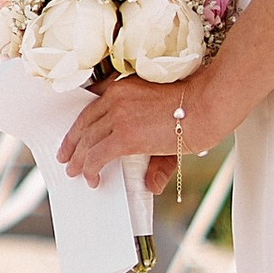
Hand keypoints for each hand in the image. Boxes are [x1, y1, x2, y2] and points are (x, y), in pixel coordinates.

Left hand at [59, 72, 202, 196]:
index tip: (75, 135)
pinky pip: (97, 155)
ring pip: (87, 140)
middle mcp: (116, 98)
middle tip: (66, 156)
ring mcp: (118, 116)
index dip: (81, 124)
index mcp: (123, 87)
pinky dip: (90, 168)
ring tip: (74, 171)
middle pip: (85, 123)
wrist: (207, 105)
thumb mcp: (166, 122)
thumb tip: (151, 185)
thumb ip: (156, 155)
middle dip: (73, 142)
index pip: (93, 105)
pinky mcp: (124, 135)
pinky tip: (92, 178)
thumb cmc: (196, 107)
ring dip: (78, 158)